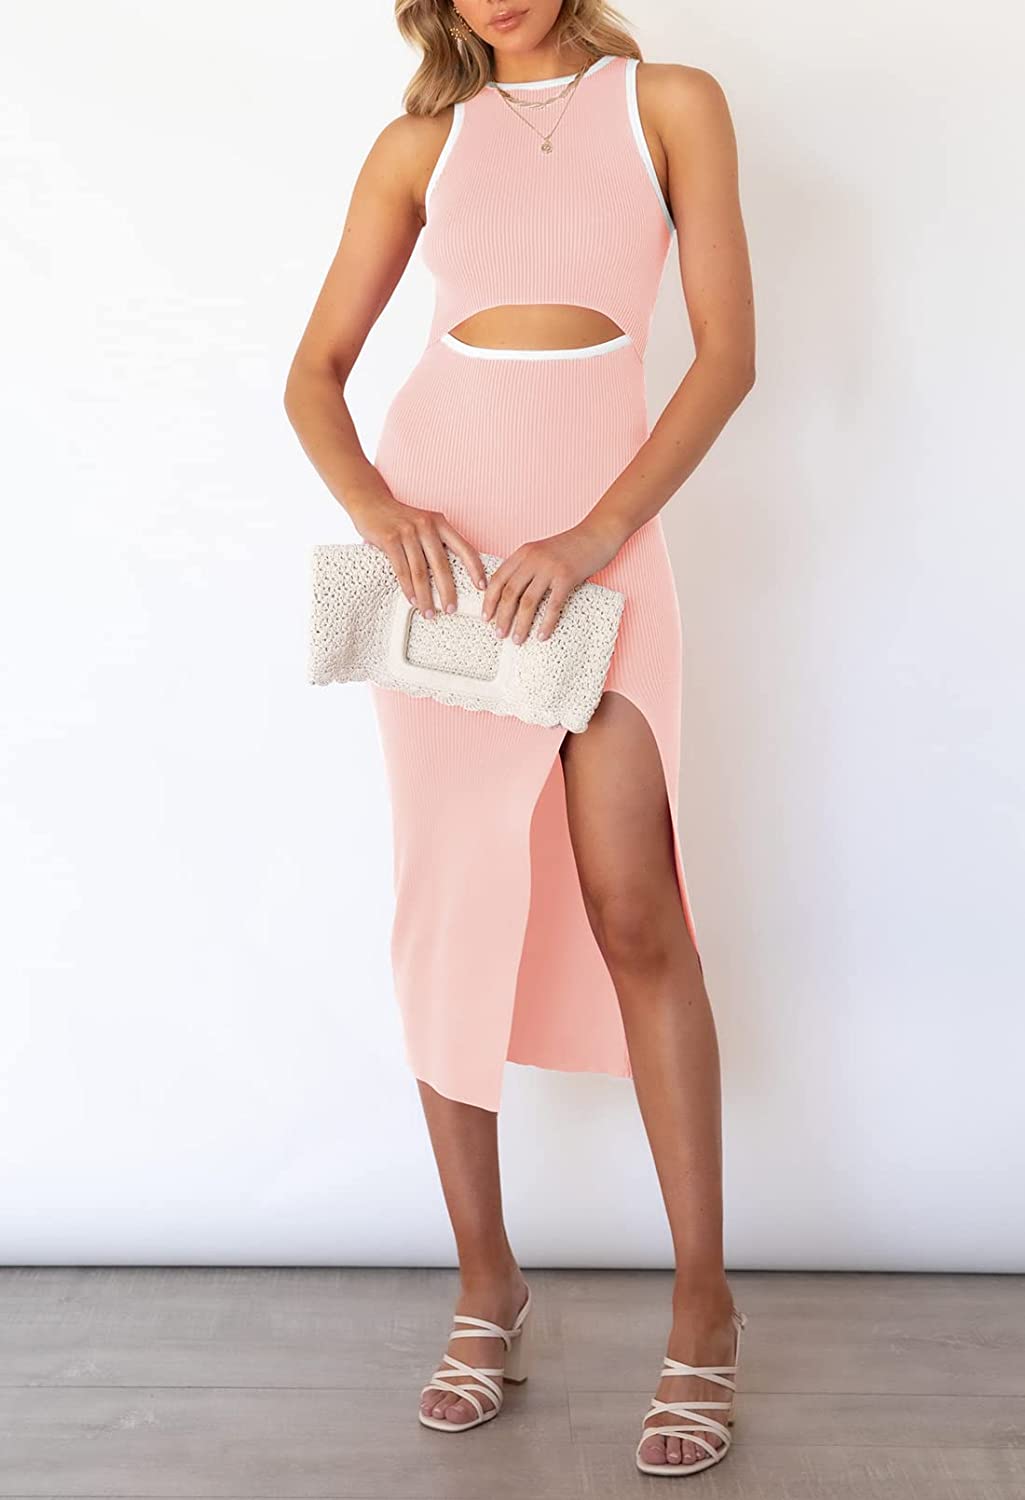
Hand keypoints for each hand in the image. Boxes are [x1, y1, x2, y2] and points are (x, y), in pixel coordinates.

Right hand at [350, 493, 485, 618]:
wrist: (370, 500)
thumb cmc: (399, 518)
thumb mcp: (424, 523)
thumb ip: (436, 542)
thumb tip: (452, 572)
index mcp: (440, 522)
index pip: (464, 548)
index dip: (475, 568)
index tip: (481, 587)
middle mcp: (426, 525)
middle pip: (441, 565)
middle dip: (447, 591)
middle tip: (451, 610)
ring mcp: (407, 532)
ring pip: (421, 571)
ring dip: (425, 596)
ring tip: (429, 612)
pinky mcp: (389, 539)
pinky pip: (402, 569)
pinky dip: (408, 588)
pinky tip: (412, 600)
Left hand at [482, 522, 624, 644]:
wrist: (598, 533)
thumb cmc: (571, 547)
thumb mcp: (542, 552)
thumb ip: (527, 568)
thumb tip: (513, 596)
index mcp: (523, 553)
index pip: (498, 579)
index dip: (489, 600)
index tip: (486, 618)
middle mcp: (533, 559)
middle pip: (510, 592)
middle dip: (502, 616)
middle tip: (499, 634)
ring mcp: (550, 568)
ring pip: (528, 601)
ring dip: (520, 624)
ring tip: (517, 640)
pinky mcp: (567, 577)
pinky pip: (552, 605)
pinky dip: (546, 623)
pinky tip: (542, 636)